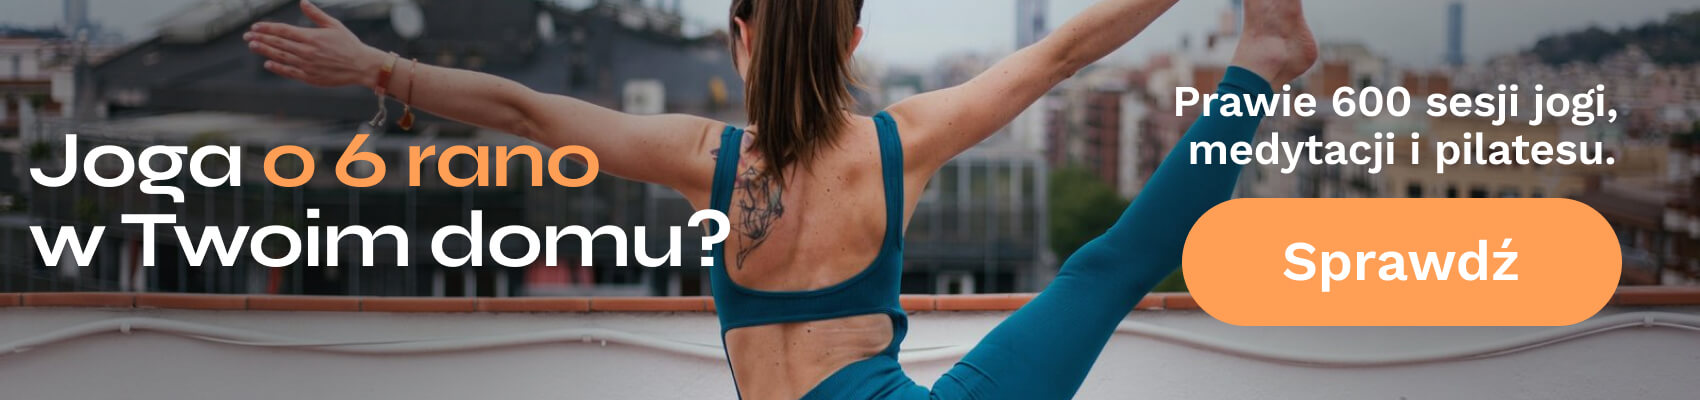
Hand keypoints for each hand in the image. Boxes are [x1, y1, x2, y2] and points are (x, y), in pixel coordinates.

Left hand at [244, 0, 389, 88]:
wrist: (362, 66)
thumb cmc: (349, 44)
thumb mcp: (334, 25)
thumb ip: (316, 14)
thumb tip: (302, 2)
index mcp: (311, 37)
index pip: (283, 31)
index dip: (268, 28)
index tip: (255, 26)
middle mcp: (306, 51)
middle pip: (278, 43)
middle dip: (261, 39)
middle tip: (247, 36)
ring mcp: (307, 65)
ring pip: (281, 57)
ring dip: (265, 51)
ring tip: (253, 46)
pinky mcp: (310, 77)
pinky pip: (290, 72)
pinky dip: (278, 68)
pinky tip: (268, 64)